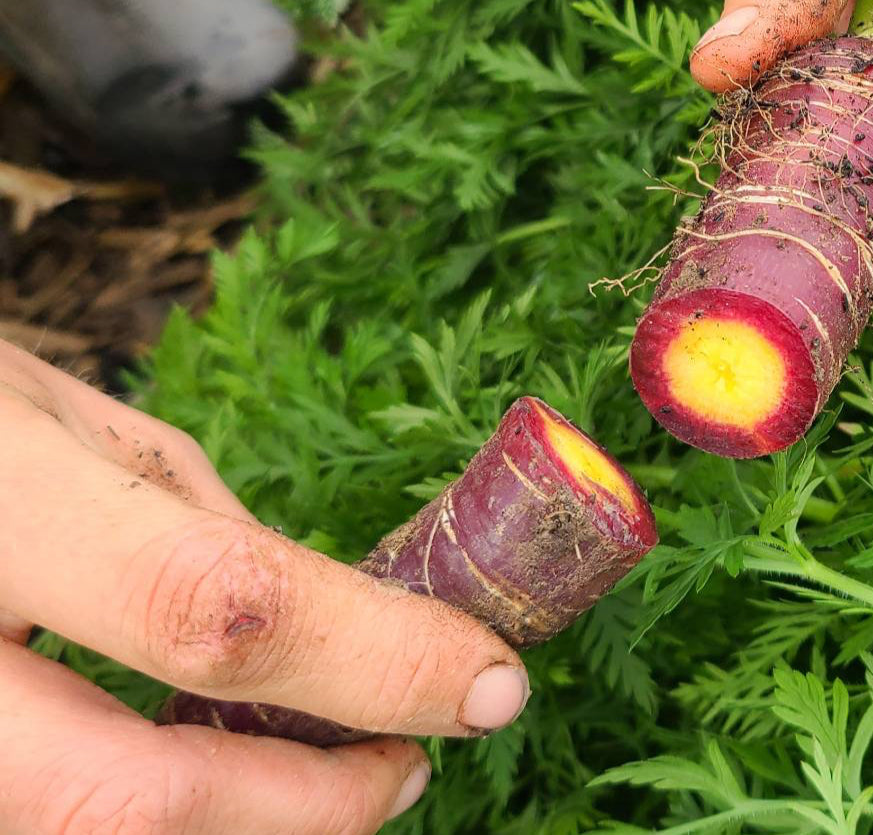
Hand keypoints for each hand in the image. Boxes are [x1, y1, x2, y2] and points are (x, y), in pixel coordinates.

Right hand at [0, 341, 529, 833]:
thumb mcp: (65, 415)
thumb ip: (195, 525)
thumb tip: (328, 620)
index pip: (213, 607)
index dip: (373, 658)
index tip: (490, 680)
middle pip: (135, 796)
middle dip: (308, 802)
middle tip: (407, 766)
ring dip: (238, 821)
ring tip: (328, 770)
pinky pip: (39, 815)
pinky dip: (148, 808)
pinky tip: (206, 762)